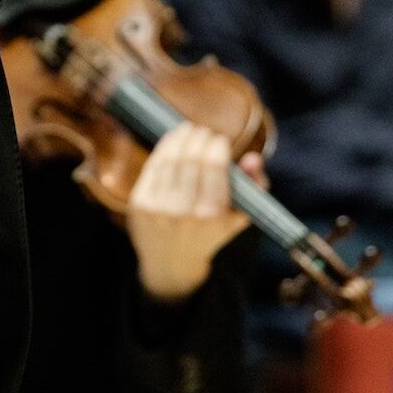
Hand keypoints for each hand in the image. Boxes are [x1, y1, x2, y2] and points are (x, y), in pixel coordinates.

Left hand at [126, 123, 261, 302]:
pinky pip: (153, 167)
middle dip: (199, 138)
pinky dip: (163, 148)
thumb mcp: (239, 215)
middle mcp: (184, 212)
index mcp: (212, 215)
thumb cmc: (211, 233)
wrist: (172, 262)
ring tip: (189, 130)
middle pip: (191, 160)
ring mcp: (158, 208)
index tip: (220, 139)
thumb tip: (252, 158)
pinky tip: (172, 139)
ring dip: (180, 138)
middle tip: (204, 131)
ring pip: (170, 160)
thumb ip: (253, 185)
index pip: (214, 167)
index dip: (217, 146)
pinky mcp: (139, 204)